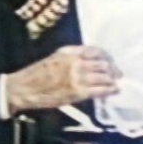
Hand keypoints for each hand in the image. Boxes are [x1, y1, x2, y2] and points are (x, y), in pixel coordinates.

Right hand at [6, 45, 120, 113]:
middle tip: (117, 74)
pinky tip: (114, 90)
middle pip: (103, 64)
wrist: (24, 88)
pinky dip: (110, 90)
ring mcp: (77, 78)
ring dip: (112, 80)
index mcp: (70, 52)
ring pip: (104, 76)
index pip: (96, 51)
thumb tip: (91, 59)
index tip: (111, 61)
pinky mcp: (77, 92)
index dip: (107, 57)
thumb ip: (73, 56)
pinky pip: (99, 90)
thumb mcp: (56, 57)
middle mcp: (75, 63)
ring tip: (115, 83)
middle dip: (113, 69)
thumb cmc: (37, 73)